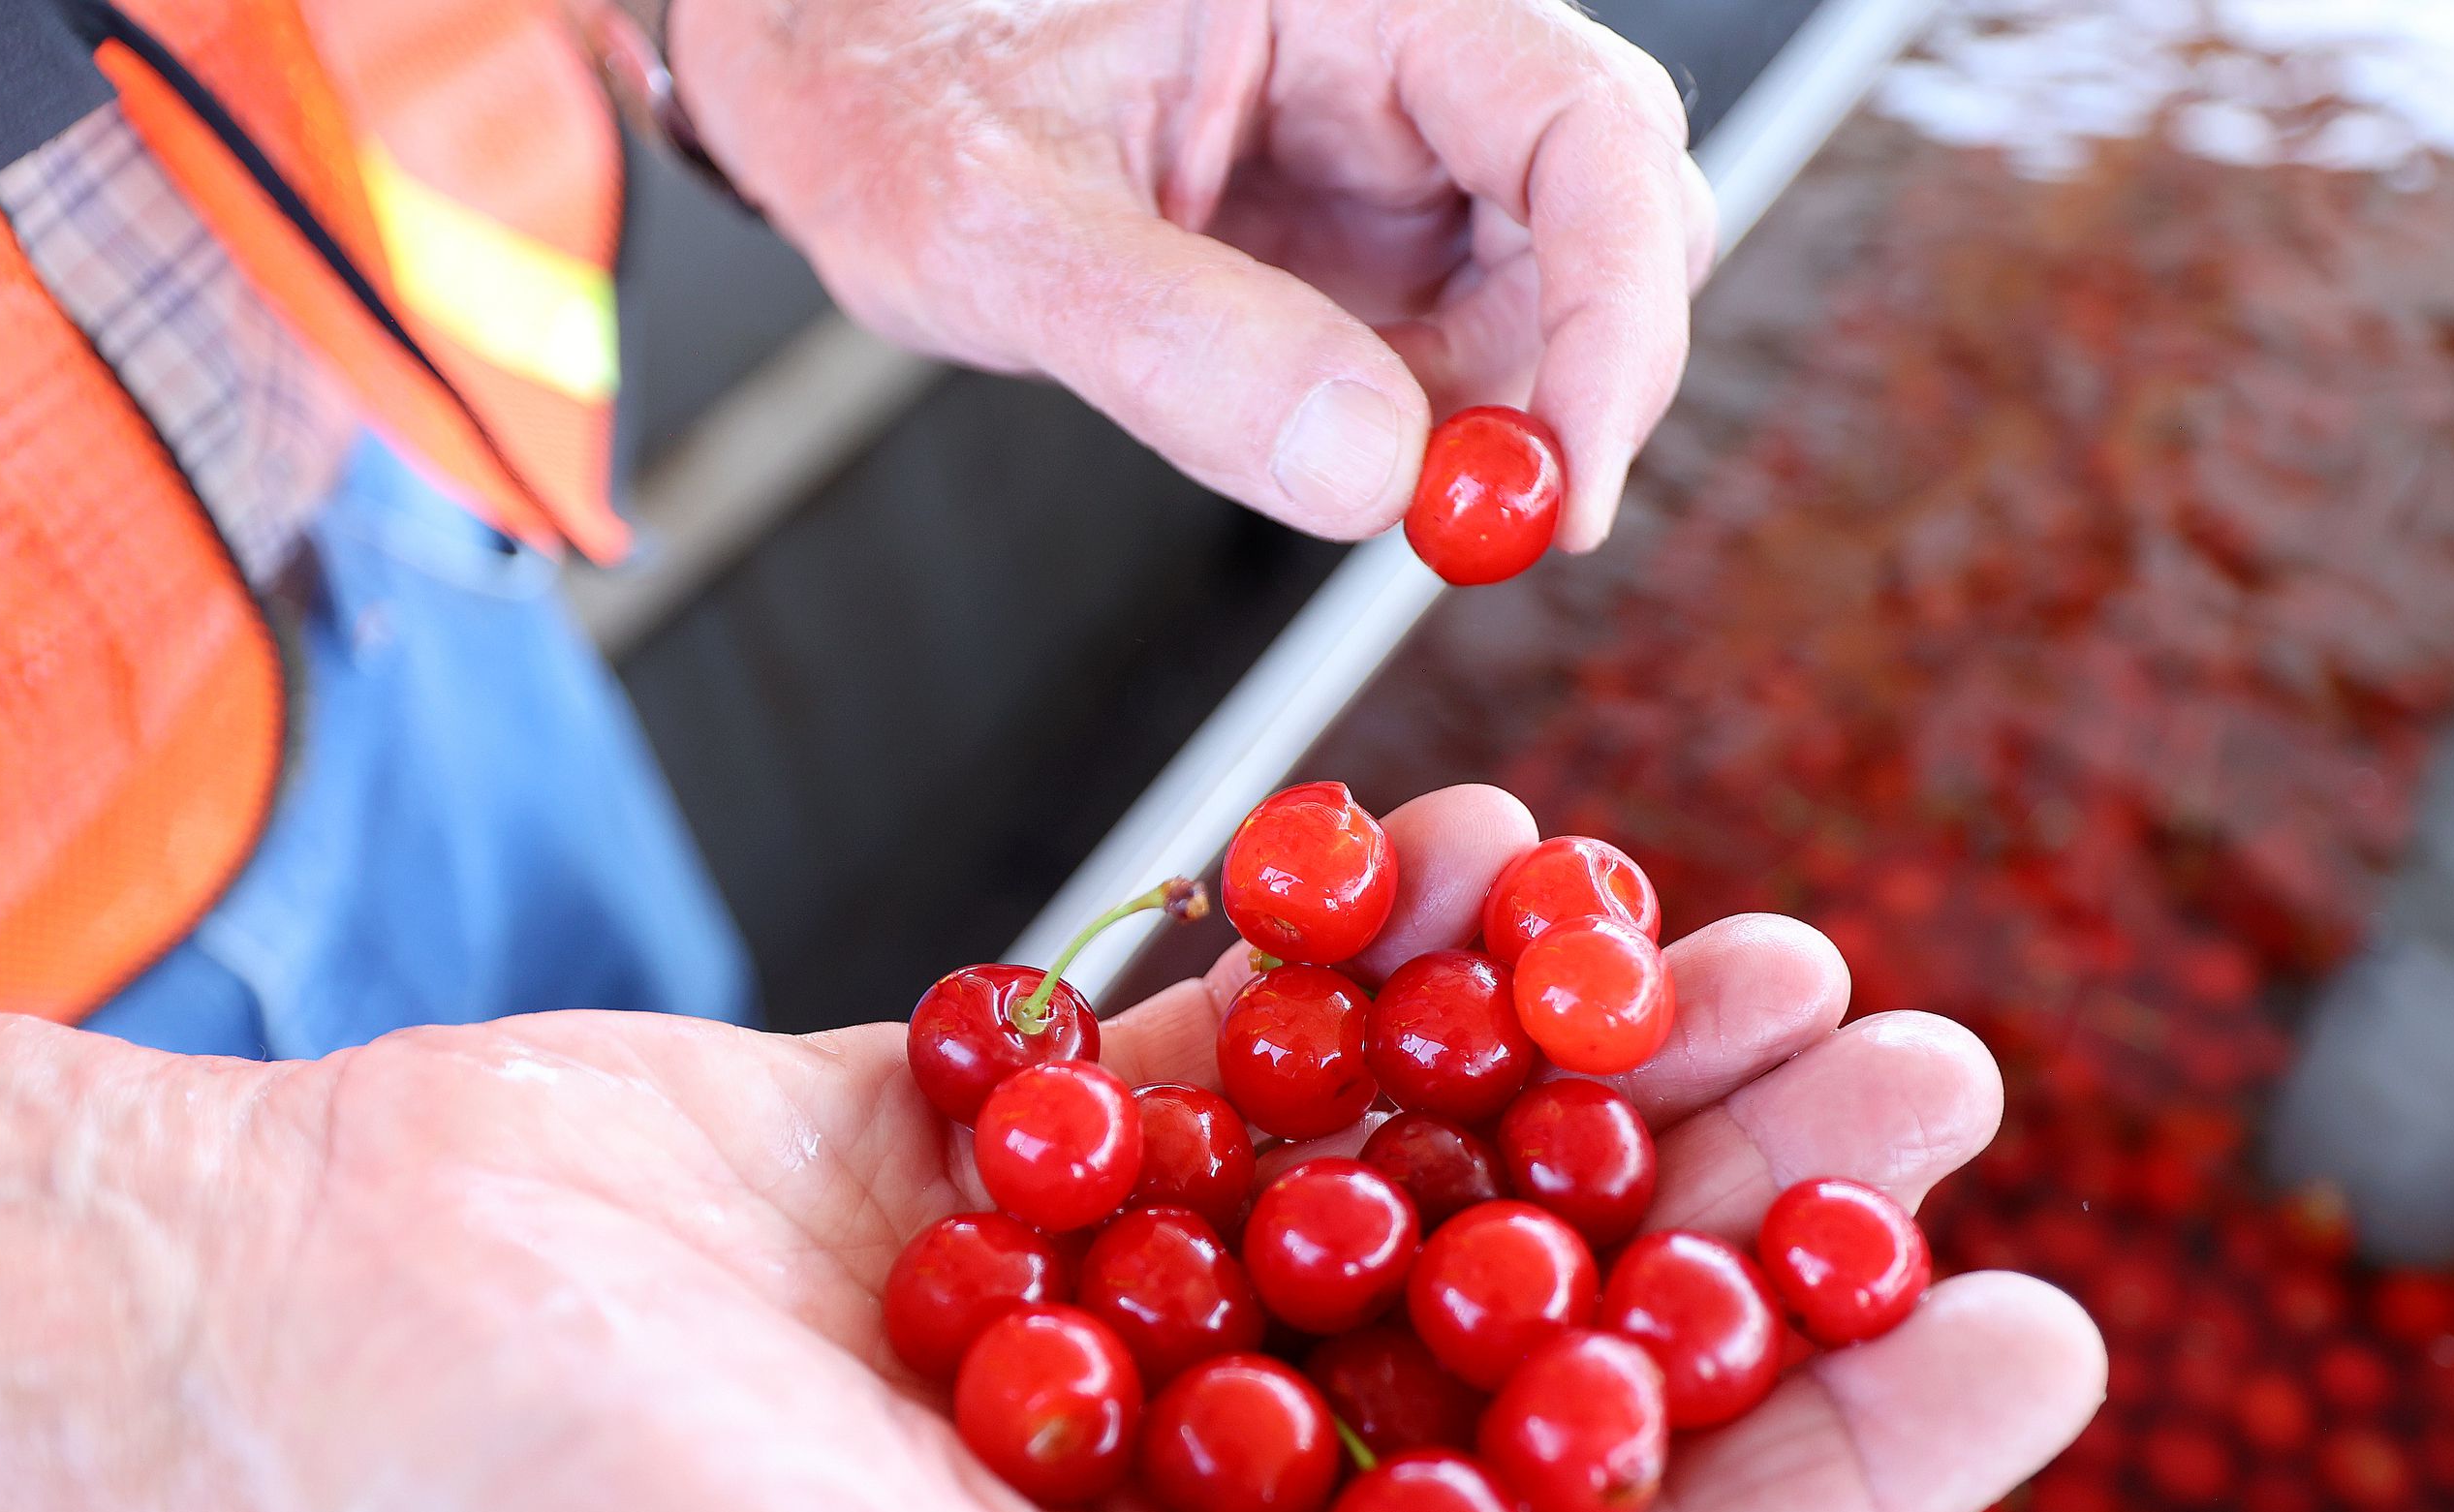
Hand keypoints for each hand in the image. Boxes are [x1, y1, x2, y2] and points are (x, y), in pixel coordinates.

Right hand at [187, 784, 2098, 1511]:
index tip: (2032, 1323)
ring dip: (1597, 1058)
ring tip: (1764, 941)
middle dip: (1745, 1214)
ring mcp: (1104, 1299)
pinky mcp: (1000, 1129)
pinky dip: (1370, 944)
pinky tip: (1506, 859)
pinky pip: (1235, 1030)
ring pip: (1421, 1168)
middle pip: (1544, 1347)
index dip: (1829, 1467)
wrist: (305, 1341)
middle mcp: (1186, 1503)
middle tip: (1922, 1067)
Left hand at [670, 0, 1714, 548]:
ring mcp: (1397, 147)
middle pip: (1615, 207)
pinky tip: (1307, 421)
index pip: (1584, 129)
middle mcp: (1410, 54)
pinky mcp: (1366, 232)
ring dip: (1488, 409)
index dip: (1619, 310)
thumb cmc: (890, 84)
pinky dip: (1422, 420)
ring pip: (1550, 290)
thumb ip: (1176, 341)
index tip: (1573, 483)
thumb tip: (1375, 476)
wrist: (834, 73)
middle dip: (1578, 374)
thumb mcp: (991, 216)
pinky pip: (1458, 339)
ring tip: (1312, 436)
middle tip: (1475, 516)